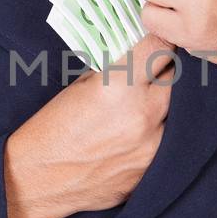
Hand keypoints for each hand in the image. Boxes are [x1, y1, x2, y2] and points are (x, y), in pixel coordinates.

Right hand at [4, 31, 177, 217]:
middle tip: (156, 69)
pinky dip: (158, 134)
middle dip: (167, 70)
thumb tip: (141, 59)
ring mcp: (151, 147)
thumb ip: (117, 72)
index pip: (160, 48)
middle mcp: (142, 115)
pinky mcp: (151, 171)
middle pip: (177, 78)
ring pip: (179, 113)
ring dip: (167, 105)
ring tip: (145, 104)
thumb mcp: (81, 87)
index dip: (162, 39)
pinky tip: (137, 134)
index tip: (162, 38)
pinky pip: (167, 143)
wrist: (37, 179)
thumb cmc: (52, 129)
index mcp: (119, 87)